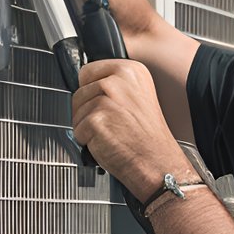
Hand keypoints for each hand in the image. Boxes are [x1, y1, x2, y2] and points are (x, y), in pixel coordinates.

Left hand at [71, 58, 183, 199]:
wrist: (158, 163)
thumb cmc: (147, 138)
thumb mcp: (136, 96)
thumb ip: (113, 86)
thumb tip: (86, 86)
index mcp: (130, 70)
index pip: (87, 71)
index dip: (90, 92)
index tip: (105, 106)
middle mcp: (119, 79)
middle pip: (79, 92)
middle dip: (87, 111)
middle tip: (111, 123)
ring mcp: (107, 98)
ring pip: (75, 111)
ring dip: (87, 127)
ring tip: (111, 133)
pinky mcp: (96, 119)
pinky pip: (77, 130)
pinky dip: (87, 142)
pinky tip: (108, 143)